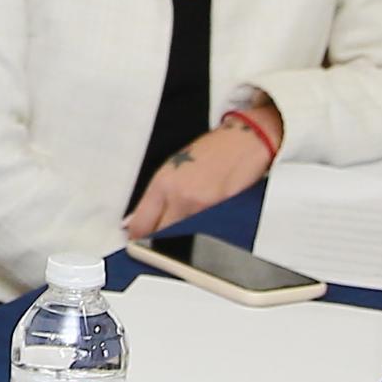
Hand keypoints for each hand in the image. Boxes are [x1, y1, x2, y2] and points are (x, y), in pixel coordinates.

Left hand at [121, 116, 275, 239]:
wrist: (245, 140)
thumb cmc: (213, 150)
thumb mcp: (175, 166)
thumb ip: (158, 195)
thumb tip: (144, 220)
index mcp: (163, 184)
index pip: (140, 225)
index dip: (137, 236)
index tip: (139, 239)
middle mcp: (180, 198)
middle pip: (159, 237)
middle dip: (158, 241)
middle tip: (163, 237)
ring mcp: (202, 209)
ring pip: (182, 239)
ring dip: (181, 238)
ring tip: (188, 225)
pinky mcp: (224, 216)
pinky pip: (205, 235)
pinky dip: (203, 234)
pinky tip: (206, 223)